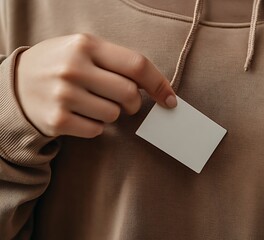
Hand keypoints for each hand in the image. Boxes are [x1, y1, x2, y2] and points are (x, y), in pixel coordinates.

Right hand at [15, 34, 176, 137]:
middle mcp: (74, 68)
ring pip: (114, 114)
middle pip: (129, 93)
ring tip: (91, 103)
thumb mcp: (83, 50)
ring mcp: (64, 95)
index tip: (170, 99)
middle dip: (133, 102)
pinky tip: (80, 114)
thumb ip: (116, 63)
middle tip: (124, 101)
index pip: (136, 65)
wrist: (15, 84)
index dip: (159, 84)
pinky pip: (96, 130)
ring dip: (111, 113)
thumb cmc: (60, 64)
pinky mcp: (57, 120)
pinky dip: (95, 126)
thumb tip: (156, 88)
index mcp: (86, 45)